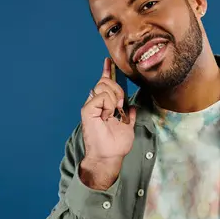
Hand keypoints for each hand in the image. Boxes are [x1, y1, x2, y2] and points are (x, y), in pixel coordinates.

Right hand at [79, 58, 136, 189]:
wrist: (109, 156)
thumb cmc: (116, 145)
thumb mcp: (128, 127)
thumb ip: (129, 116)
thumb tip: (132, 108)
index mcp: (104, 105)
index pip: (105, 84)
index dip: (107, 72)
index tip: (109, 62)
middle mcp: (96, 103)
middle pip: (106, 82)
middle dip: (118, 90)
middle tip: (119, 108)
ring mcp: (91, 106)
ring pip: (104, 87)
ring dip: (114, 99)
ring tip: (113, 113)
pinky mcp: (87, 110)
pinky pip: (102, 97)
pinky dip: (109, 105)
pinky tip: (108, 115)